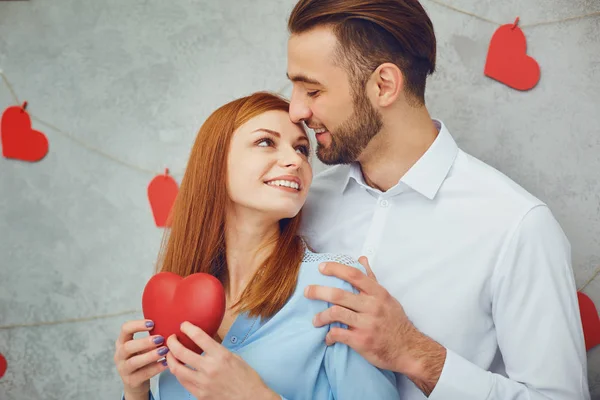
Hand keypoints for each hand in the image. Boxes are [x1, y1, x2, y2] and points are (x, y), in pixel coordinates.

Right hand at [113, 319, 168, 396]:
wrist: (136, 383)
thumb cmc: (143, 358)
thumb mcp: (143, 347)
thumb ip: (152, 337)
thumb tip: (171, 325)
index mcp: (122, 342)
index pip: (125, 329)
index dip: (137, 325)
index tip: (152, 323)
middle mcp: (119, 355)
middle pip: (128, 347)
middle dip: (145, 342)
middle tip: (160, 339)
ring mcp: (123, 369)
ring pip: (134, 362)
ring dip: (150, 355)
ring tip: (165, 351)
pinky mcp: (131, 381)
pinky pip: (143, 374)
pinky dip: (156, 368)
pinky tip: (166, 363)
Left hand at [165, 321, 278, 399]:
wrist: (251, 399)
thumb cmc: (246, 378)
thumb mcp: (234, 357)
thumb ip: (218, 349)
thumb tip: (204, 341)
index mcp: (221, 355)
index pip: (199, 336)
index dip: (188, 328)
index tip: (184, 325)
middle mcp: (210, 368)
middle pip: (181, 352)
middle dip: (172, 342)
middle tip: (171, 338)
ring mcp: (203, 383)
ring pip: (177, 369)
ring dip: (170, 358)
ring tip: (170, 354)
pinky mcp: (200, 394)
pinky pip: (183, 382)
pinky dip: (178, 373)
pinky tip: (178, 368)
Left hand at [304, 256, 445, 393]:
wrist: (408, 349)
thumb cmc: (395, 322)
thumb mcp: (387, 298)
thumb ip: (371, 279)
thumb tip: (362, 259)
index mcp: (377, 294)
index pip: (354, 275)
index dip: (336, 269)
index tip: (321, 268)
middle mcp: (372, 306)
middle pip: (339, 294)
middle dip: (318, 291)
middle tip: (307, 291)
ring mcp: (367, 324)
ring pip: (335, 313)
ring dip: (320, 317)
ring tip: (316, 320)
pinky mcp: (362, 341)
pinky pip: (338, 334)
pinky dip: (329, 335)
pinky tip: (328, 337)